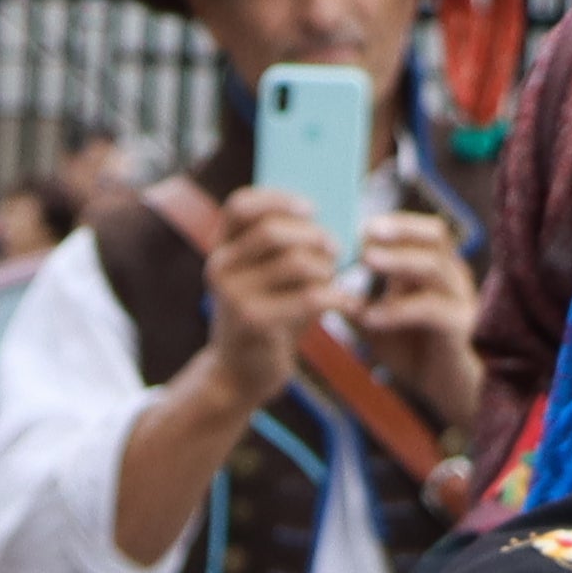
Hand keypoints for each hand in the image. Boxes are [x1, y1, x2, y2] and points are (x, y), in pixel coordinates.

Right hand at [183, 186, 346, 412]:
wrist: (241, 374)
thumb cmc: (266, 317)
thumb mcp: (266, 279)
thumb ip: (285, 249)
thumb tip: (335, 220)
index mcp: (220, 249)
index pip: (240, 206)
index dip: (277, 199)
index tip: (311, 209)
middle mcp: (219, 268)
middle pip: (274, 231)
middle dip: (315, 236)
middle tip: (336, 249)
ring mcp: (232, 296)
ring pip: (295, 262)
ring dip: (327, 267)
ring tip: (337, 279)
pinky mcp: (253, 323)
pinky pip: (308, 297)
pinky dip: (339, 297)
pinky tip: (352, 304)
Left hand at [342, 206, 484, 435]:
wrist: (456, 395)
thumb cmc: (422, 357)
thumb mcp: (382, 329)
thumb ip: (358, 307)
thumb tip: (324, 289)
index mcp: (437, 271)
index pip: (421, 230)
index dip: (391, 224)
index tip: (355, 228)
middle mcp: (453, 278)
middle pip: (435, 235)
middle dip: (399, 229)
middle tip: (364, 233)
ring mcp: (461, 300)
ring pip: (434, 266)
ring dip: (397, 260)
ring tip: (366, 260)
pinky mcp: (463, 327)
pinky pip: (430, 309)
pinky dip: (398, 310)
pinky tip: (370, 318)